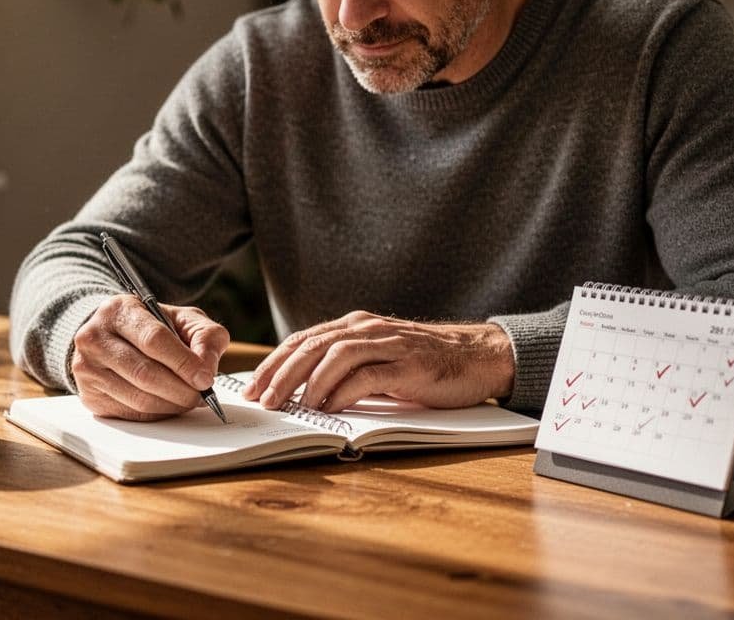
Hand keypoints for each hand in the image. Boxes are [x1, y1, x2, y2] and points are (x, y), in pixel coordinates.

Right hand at [71, 294, 229, 420]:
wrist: (111, 337)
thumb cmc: (151, 327)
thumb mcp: (182, 319)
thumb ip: (205, 336)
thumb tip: (207, 368)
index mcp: (119, 310)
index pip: (154, 339)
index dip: (183, 362)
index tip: (205, 378)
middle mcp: (95, 337)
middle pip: (145, 373)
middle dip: (181, 389)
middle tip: (201, 395)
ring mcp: (88, 368)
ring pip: (138, 398)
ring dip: (172, 405)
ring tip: (189, 399)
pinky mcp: (89, 395)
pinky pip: (131, 413)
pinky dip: (157, 414)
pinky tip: (168, 404)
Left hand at [240, 311, 514, 412]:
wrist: (478, 357)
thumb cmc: (425, 364)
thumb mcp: (379, 360)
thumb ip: (347, 369)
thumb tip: (304, 394)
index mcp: (356, 326)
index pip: (304, 339)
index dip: (275, 362)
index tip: (254, 387)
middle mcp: (368, 329)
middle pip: (312, 345)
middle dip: (281, 373)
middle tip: (262, 399)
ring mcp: (389, 344)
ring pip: (335, 355)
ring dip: (307, 381)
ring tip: (291, 405)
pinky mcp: (408, 365)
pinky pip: (367, 375)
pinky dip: (344, 391)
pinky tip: (329, 407)